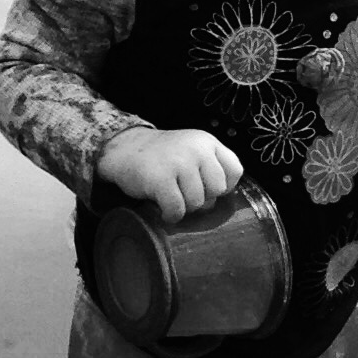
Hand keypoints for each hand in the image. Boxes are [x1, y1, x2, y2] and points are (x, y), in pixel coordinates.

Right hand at [97, 126, 243, 224]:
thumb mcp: (191, 150)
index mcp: (206, 142)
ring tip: (172, 199)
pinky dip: (170, 215)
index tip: (206, 186)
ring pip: (197, 202)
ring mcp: (178, 163)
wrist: (123, 149)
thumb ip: (210, 166)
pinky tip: (163, 209)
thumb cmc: (161, 156)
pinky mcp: (160, 179)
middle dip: (203, 198)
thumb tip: (221, 201)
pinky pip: (177, 209)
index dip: (224, 185)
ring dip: (184, 208)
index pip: (234, 170)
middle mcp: (196, 149)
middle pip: (217, 189)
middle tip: (185, 194)